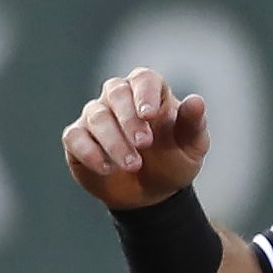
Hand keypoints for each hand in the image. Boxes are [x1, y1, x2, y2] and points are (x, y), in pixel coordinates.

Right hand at [64, 67, 208, 211]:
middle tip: (144, 144)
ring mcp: (96, 116)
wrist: (153, 193)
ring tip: (134, 165)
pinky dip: (89, 152)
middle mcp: (119, 97)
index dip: (145, 93)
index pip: (143, 79)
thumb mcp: (191, 146)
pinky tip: (107, 168)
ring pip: (97, 116)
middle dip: (129, 119)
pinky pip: (75, 137)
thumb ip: (193, 124)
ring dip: (115, 142)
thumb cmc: (173, 161)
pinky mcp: (77, 138)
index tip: (150, 115)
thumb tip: (197, 101)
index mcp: (150, 91)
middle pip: (116, 92)